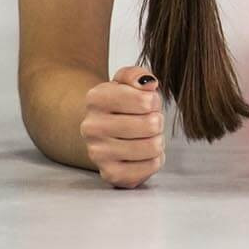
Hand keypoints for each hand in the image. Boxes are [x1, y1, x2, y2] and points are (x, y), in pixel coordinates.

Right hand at [81, 65, 164, 188]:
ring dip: (157, 140)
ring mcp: (97, 153)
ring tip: (145, 136)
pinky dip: (154, 159)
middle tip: (147, 121)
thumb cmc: (123, 104)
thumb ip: (137, 75)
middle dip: (157, 121)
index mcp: (95, 98)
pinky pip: (151, 167)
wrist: (102, 131)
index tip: (145, 103)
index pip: (145, 101)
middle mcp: (91, 127)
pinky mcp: (110, 174)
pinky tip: (142, 153)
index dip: (153, 101)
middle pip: (151, 124)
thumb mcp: (127, 81)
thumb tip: (148, 84)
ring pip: (153, 147)